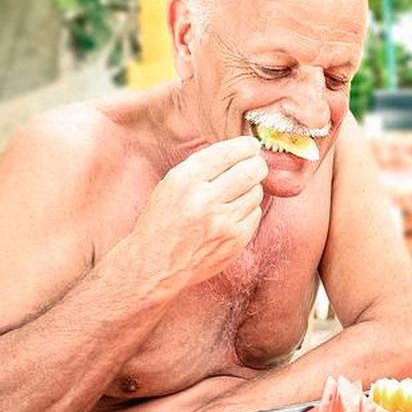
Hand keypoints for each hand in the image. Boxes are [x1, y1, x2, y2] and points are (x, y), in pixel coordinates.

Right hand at [129, 136, 267, 289]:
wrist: (154, 265)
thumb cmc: (162, 222)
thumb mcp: (170, 185)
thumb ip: (202, 168)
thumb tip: (240, 151)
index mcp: (185, 181)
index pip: (227, 153)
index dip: (245, 146)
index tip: (251, 146)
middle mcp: (204, 200)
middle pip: (251, 171)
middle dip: (257, 164)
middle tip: (255, 165)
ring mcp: (222, 222)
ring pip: (256, 192)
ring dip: (251, 188)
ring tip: (236, 193)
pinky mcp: (234, 241)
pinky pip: (255, 214)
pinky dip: (248, 210)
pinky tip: (233, 213)